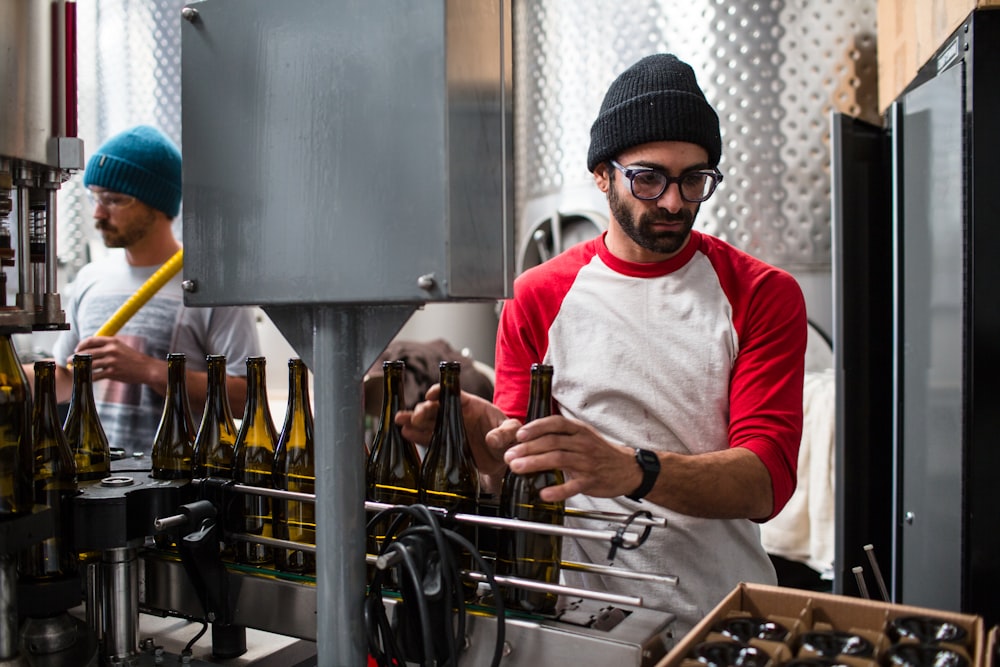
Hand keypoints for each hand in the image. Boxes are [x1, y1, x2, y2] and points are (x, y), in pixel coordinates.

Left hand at [74, 336, 162, 385]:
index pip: (91, 340)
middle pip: (87, 352)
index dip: (81, 345)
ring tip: (73, 370)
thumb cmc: (133, 359)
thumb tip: (91, 349)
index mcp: (113, 341)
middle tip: (68, 360)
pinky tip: (84, 378)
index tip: (76, 350)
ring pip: (89, 364)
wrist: (146, 369)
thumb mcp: (121, 347)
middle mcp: (111, 350)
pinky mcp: (112, 372)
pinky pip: (96, 375)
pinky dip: (88, 377)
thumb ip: (108, 347)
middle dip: (75, 357)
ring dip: (79, 368)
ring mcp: (111, 361)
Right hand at [396, 385, 509, 491]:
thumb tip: (492, 439)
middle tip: (417, 415)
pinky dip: (417, 436)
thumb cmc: (509, 439)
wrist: (503, 460)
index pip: (454, 394)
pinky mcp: (446, 445)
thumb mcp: (512, 433)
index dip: (441, 390)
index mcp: (472, 405)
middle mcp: (458, 415)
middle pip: (437, 407)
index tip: (431, 394)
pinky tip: (405, 433)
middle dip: (424, 409)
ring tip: (400, 421)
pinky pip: (429, 439)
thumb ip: (505, 433)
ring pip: (428, 421)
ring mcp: (450, 430)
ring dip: (414, 420)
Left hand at [502, 415, 639, 502]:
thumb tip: (529, 436)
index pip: (555, 423)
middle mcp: (583, 443)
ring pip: (558, 460)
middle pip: (552, 442)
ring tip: (516, 468)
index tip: (519, 434)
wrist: (627, 469)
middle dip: (527, 448)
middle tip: (509, 455)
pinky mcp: (591, 481)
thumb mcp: (583, 435)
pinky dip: (557, 490)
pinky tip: (543, 494)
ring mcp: (587, 462)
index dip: (536, 427)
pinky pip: (572, 486)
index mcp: (579, 430)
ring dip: (535, 463)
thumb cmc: (599, 452)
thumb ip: (560, 434)